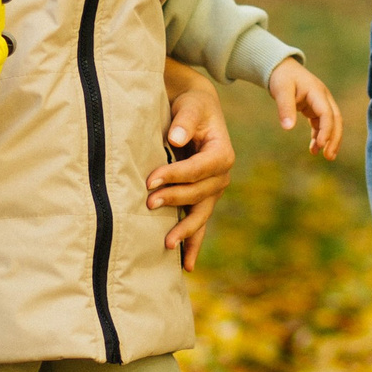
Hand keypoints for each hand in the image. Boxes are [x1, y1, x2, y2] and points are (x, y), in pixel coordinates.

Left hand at [152, 63, 234, 268]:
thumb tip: (177, 138)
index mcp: (222, 153)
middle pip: (199, 194)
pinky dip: (193, 243)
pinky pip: (199, 223)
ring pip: (201, 214)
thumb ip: (184, 121)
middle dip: (174, 199)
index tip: (150, 179)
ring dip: (185, 230)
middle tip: (148, 204)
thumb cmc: (192, 107)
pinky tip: (185, 265)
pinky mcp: (202, 199)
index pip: (198, 169)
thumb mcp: (191, 106)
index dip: (175, 175)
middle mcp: (221, 176)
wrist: (195, 110)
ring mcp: (213, 191)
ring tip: (167, 244)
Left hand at [267, 58, 344, 158]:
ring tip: (325, 156)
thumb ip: (285, 108)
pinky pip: (321, 124)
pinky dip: (319, 136)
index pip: (328, 114)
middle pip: (336, 120)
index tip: (320, 145)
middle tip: (329, 157)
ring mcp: (320, 103)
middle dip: (334, 139)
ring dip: (330, 139)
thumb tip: (288, 128)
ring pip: (331, 124)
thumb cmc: (281, 77)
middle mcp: (323, 98)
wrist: (280, 68)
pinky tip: (314, 148)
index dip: (326, 130)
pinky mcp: (315, 108)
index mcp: (317, 92)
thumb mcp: (281, 90)